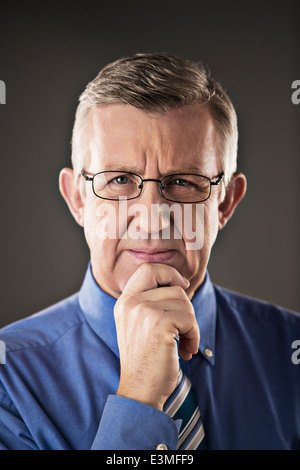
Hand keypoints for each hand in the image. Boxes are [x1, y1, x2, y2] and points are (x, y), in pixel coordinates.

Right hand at [114, 263, 199, 410]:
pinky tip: (185, 351)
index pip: (148, 268)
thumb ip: (150, 302)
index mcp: (125, 301)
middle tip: (184, 330)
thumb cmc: (145, 360)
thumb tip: (180, 284)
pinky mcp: (159, 323)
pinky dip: (194, 336)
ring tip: (182, 344)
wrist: (139, 390)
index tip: (181, 286)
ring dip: (191, 326)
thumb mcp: (139, 324)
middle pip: (174, 287)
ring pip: (185, 303)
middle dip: (186, 309)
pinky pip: (189, 318)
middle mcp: (131, 302)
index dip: (169, 273)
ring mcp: (143, 311)